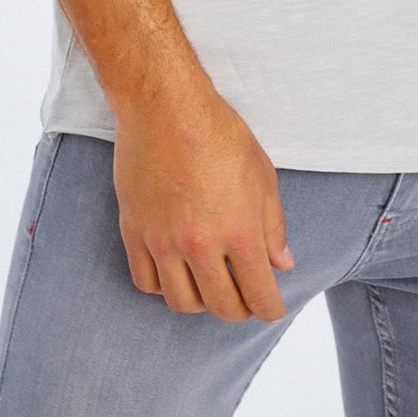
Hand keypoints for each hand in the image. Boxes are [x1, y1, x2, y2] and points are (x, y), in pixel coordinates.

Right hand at [113, 79, 294, 321]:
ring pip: (181, 302)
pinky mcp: (135, 232)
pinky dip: (163, 287)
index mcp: (239, 229)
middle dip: (238, 310)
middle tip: (244, 301)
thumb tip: (282, 263)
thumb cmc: (218, 132)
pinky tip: (175, 273)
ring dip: (200, 302)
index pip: (258, 292)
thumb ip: (273, 224)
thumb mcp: (261, 172)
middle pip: (220, 306)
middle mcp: (200, 243)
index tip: (271, 310)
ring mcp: (163, 241)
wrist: (164, 106)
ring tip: (209, 287)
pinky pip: (146, 282)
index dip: (269, 309)